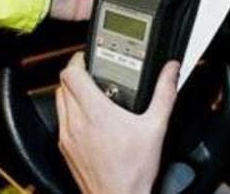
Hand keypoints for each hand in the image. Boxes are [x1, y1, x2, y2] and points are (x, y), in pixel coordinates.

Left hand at [56, 52, 179, 193]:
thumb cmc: (133, 171)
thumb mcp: (156, 128)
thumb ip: (164, 94)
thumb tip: (170, 72)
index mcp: (95, 113)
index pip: (71, 74)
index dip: (78, 60)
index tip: (88, 58)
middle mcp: (76, 123)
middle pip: (63, 84)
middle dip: (76, 74)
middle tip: (93, 74)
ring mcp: (67, 136)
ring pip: (59, 101)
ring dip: (72, 93)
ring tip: (92, 94)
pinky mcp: (65, 148)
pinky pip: (61, 120)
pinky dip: (71, 112)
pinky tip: (89, 119)